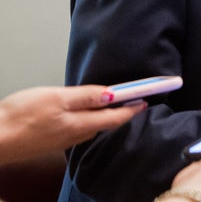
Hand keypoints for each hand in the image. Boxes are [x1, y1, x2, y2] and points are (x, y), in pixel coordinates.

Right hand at [0, 85, 145, 164]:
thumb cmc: (19, 117)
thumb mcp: (57, 98)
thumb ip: (86, 96)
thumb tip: (112, 94)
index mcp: (80, 124)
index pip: (115, 117)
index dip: (132, 108)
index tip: (146, 99)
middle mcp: (75, 135)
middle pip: (105, 123)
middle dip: (122, 111)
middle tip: (135, 99)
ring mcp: (62, 140)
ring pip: (92, 126)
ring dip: (105, 115)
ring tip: (114, 103)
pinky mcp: (51, 140)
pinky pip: (78, 129)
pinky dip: (89, 119)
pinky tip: (85, 113)